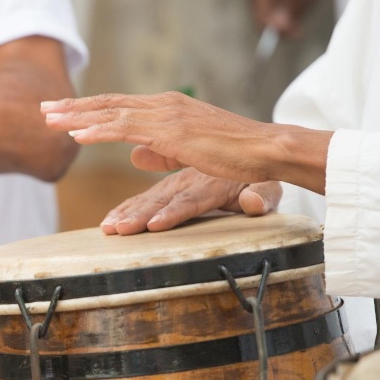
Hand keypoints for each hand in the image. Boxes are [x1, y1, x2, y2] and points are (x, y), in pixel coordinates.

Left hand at [42, 91, 330, 197]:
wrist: (266, 148)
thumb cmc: (234, 153)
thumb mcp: (190, 149)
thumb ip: (160, 149)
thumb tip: (134, 153)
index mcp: (166, 107)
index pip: (118, 105)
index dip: (88, 108)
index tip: (60, 110)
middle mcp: (162, 105)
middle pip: (108, 104)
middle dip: (72, 106)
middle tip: (42, 108)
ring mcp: (165, 116)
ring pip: (111, 114)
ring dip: (76, 116)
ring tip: (48, 119)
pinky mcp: (170, 132)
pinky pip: (126, 130)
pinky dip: (97, 131)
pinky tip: (77, 135)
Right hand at [99, 168, 281, 234]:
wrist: (257, 150)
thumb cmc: (261, 175)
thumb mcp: (268, 188)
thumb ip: (261, 196)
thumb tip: (252, 201)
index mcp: (215, 182)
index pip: (191, 199)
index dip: (173, 211)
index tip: (154, 224)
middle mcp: (191, 180)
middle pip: (162, 199)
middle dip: (137, 214)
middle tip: (118, 228)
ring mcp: (180, 184)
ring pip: (149, 198)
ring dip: (126, 211)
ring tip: (110, 227)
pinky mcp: (173, 188)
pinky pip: (147, 197)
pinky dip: (128, 205)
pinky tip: (112, 218)